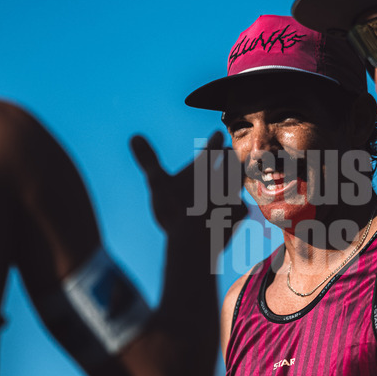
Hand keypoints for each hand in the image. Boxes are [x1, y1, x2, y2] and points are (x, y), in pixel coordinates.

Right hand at [130, 131, 246, 250]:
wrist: (195, 242)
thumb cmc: (174, 210)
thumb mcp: (157, 182)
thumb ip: (147, 159)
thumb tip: (134, 136)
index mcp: (204, 168)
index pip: (213, 146)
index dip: (215, 138)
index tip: (218, 133)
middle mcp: (223, 179)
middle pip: (232, 161)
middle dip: (230, 156)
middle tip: (229, 152)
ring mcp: (234, 196)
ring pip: (241, 181)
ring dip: (238, 176)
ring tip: (237, 175)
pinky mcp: (240, 214)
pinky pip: (242, 206)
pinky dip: (238, 205)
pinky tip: (237, 208)